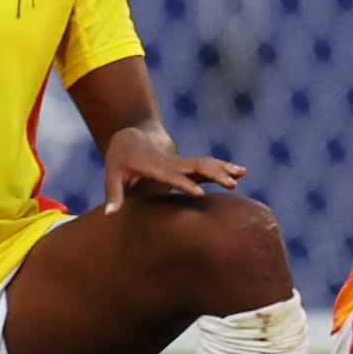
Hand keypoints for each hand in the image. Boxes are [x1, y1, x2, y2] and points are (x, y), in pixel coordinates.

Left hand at [102, 123, 244, 202]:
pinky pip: (208, 166)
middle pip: (197, 167)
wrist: (132, 137)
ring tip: (242, 174)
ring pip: (206, 163)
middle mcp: (171, 162)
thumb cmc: (120, 162)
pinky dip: (224, 167)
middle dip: (215, 175)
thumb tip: (110, 216)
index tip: (201, 194)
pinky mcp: (187, 165)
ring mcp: (181, 162)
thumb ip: (114, 195)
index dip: (186, 185)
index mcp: (153, 166)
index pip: (172, 176)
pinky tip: (241, 172)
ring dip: (224, 168)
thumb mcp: (112, 176)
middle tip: (232, 184)